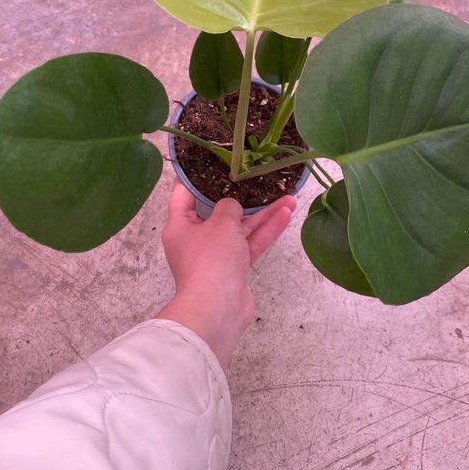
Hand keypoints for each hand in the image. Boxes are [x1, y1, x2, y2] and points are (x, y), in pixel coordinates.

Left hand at [155, 180, 296, 368]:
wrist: (217, 309)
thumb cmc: (210, 259)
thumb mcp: (221, 222)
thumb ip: (229, 207)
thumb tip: (234, 208)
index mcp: (180, 224)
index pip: (184, 193)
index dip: (197, 175)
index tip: (214, 160)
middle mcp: (195, 238)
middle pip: (219, 210)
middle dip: (242, 195)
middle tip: (258, 176)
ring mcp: (216, 254)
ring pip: (241, 227)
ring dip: (263, 213)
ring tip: (288, 195)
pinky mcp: (234, 268)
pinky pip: (251, 243)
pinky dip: (267, 230)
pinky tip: (287, 213)